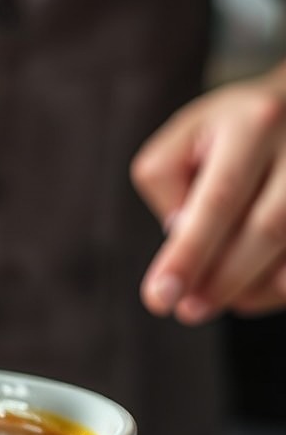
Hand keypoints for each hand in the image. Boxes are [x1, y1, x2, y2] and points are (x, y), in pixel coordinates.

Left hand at [132, 66, 285, 323]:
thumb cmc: (226, 132)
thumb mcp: (182, 142)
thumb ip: (169, 187)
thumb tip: (181, 237)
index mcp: (252, 122)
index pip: (219, 198)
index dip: (189, 253)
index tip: (161, 297)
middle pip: (268, 226)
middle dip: (223, 279)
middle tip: (188, 311)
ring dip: (256, 286)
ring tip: (221, 301)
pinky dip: (283, 284)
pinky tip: (260, 290)